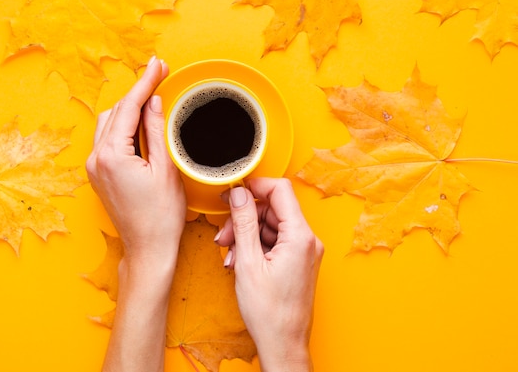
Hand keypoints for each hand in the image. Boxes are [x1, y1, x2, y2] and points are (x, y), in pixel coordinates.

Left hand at [86, 56, 185, 268]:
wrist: (147, 249)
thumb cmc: (161, 216)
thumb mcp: (166, 168)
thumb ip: (156, 131)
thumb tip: (153, 102)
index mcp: (112, 156)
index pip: (128, 108)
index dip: (145, 82)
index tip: (158, 65)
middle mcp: (96, 159)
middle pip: (115, 112)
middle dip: (137, 93)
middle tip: (160, 76)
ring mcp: (94, 168)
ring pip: (109, 124)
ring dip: (129, 109)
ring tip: (153, 99)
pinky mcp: (98, 175)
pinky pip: (108, 140)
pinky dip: (123, 127)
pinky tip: (141, 124)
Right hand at [215, 178, 323, 371]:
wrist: (283, 344)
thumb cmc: (270, 312)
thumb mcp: (249, 262)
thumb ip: (243, 223)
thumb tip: (239, 194)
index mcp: (300, 236)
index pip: (280, 190)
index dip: (255, 186)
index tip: (234, 191)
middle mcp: (307, 241)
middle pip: (272, 209)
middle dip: (244, 218)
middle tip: (225, 234)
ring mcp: (303, 251)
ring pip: (270, 226)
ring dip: (246, 235)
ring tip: (230, 255)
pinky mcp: (297, 261)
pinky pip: (274, 242)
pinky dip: (255, 247)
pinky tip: (240, 261)